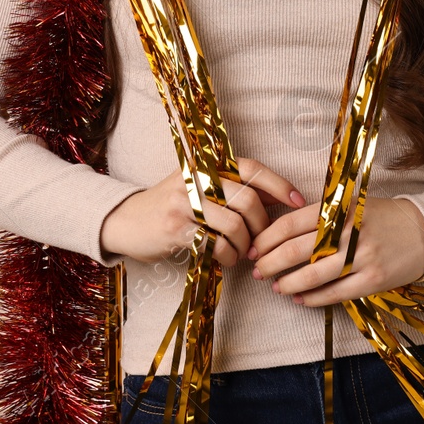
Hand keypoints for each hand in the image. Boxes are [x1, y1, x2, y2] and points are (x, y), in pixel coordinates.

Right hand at [100, 158, 305, 266]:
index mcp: (205, 165)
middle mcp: (195, 178)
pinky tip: (224, 259)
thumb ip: (235, 190)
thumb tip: (280, 198)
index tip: (298, 201)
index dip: (278, 184)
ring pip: (235, 226)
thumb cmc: (171, 208)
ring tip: (240, 253)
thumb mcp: (200, 189)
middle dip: (261, 227)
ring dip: (245, 246)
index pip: (250, 167)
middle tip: (259, 242)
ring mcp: (185, 202)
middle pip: (248, 200)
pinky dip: (227, 257)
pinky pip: (217, 245)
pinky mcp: (176, 228)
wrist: (125, 222)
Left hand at [247, 197, 423, 307]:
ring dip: (288, 283)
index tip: (253, 248)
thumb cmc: (378, 217)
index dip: (266, 239)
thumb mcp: (348, 205)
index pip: (291, 224)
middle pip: (297, 250)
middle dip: (270, 263)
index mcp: (338, 208)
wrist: (423, 232)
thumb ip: (318, 216)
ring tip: (276, 287)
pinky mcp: (373, 280)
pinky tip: (300, 299)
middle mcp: (348, 231)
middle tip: (257, 271)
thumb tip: (277, 235)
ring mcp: (362, 257)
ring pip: (313, 275)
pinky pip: (335, 293)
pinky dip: (313, 298)